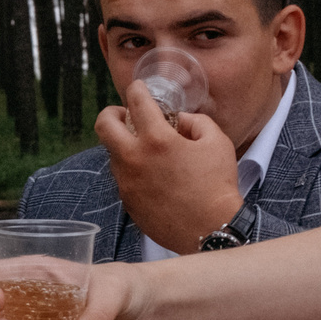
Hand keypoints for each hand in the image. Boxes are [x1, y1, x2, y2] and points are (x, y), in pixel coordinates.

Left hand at [96, 77, 241, 256]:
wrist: (210, 229)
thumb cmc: (217, 185)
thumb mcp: (216, 142)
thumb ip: (195, 121)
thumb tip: (179, 120)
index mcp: (157, 140)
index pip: (136, 101)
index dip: (137, 89)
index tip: (138, 89)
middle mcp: (134, 159)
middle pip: (103, 125)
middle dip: (110, 113)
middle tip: (123, 115)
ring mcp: (127, 182)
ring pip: (111, 154)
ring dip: (123, 144)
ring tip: (145, 149)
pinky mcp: (128, 201)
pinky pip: (122, 178)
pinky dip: (132, 170)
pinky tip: (151, 175)